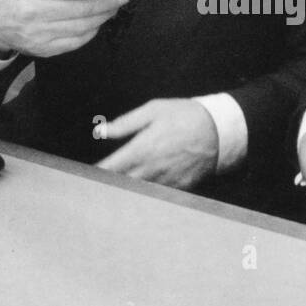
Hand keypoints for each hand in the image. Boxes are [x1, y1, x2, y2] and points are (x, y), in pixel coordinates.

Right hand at [0, 0, 127, 57]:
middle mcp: (36, 11)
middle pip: (81, 8)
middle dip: (108, 2)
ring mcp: (39, 33)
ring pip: (81, 27)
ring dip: (102, 17)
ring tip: (114, 7)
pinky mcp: (43, 49)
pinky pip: (74, 42)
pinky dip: (90, 33)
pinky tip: (97, 22)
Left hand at [95, 98, 219, 188]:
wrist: (221, 129)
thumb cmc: (185, 115)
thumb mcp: (154, 110)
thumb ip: (126, 123)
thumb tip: (102, 131)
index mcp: (142, 148)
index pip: (111, 168)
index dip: (95, 174)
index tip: (84, 176)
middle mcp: (152, 168)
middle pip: (121, 185)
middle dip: (108, 185)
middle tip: (95, 186)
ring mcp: (167, 181)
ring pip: (138, 193)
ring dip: (126, 192)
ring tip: (115, 191)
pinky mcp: (180, 188)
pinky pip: (158, 196)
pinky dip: (147, 194)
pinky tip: (141, 192)